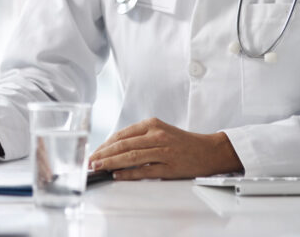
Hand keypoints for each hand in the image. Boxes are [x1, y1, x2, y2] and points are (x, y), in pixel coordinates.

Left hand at [87, 118, 240, 179]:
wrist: (208, 150)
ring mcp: (163, 151)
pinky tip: (118, 175)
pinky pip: (145, 170)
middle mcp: (156, 135)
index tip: (94, 152)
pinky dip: (129, 173)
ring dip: (112, 163)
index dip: (105, 144)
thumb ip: (139, 137)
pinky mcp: (170, 167)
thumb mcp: (160, 131)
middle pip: (123, 145)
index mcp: (152, 125)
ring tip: (99, 168)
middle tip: (90, 161)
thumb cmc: (182, 142)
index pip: (122, 134)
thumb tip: (114, 148)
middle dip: (103, 154)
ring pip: (131, 157)